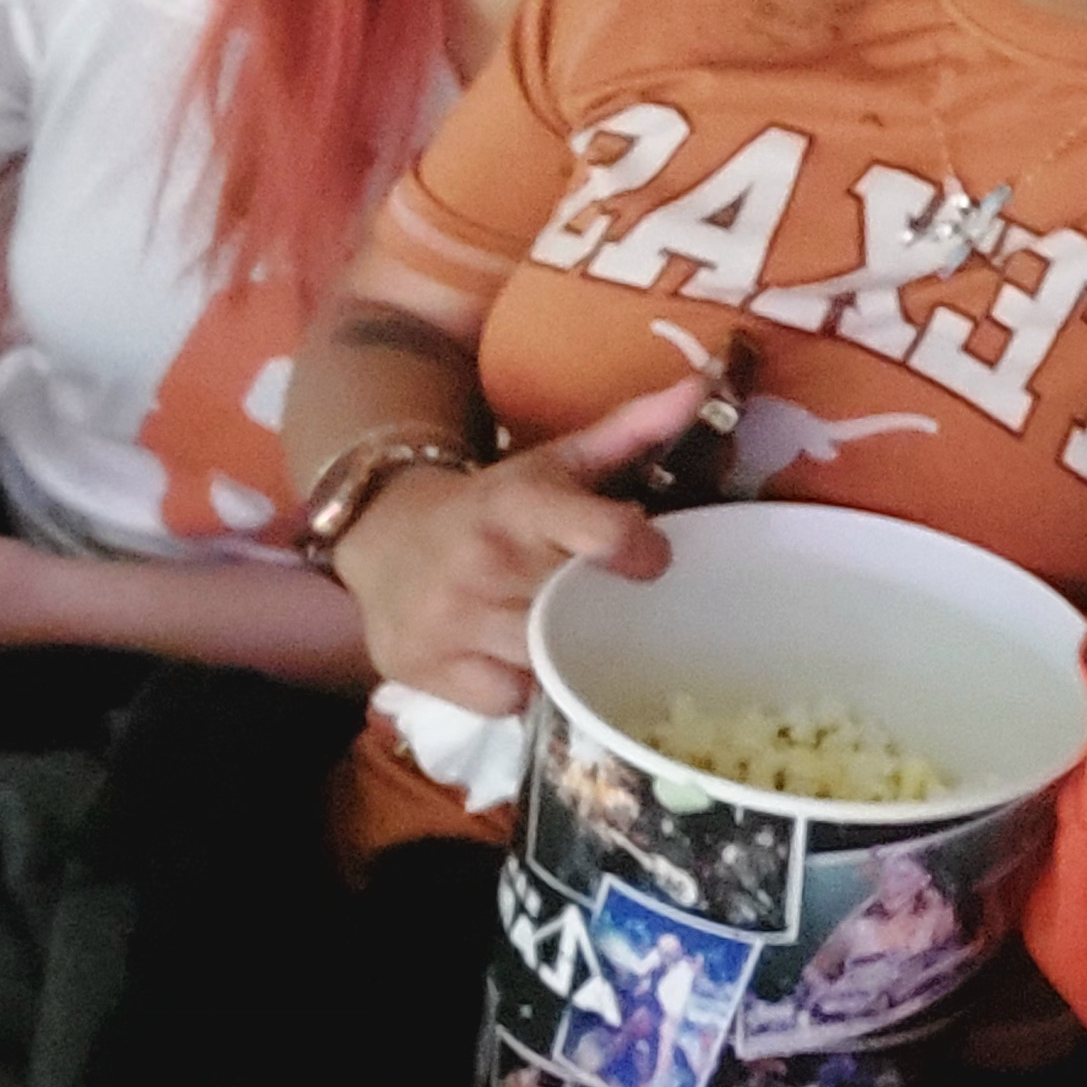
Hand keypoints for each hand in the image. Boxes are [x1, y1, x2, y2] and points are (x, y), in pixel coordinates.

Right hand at [326, 382, 700, 715]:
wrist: (383, 538)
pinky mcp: (423, 668)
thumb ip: (633, 430)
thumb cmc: (493, 505)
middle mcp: (482, 563)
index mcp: (520, 506)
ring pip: (546, 663)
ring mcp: (449, 621)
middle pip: (578, 610)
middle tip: (608, 606)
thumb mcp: (556, 462)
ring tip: (567, 635)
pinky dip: (525, 688)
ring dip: (567, 655)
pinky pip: (508, 700)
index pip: (604, 536)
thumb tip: (702, 386)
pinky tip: (519, 662)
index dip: (639, 551)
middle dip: (601, 610)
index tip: (653, 560)